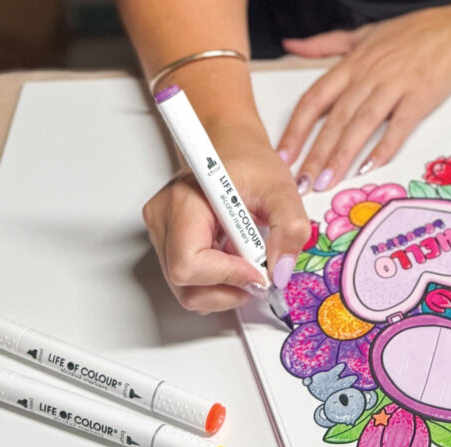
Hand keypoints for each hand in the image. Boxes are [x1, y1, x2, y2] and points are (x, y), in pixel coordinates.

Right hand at [143, 128, 313, 313]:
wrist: (234, 151)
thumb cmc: (251, 165)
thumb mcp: (282, 191)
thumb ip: (288, 229)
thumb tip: (280, 272)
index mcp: (184, 202)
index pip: (189, 263)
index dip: (228, 276)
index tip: (259, 271)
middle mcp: (163, 219)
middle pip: (184, 284)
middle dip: (229, 288)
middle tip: (258, 271)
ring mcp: (161, 234)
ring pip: (186, 291)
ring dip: (225, 289)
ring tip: (247, 262)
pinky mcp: (168, 245)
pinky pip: (189, 284)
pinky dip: (218, 284)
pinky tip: (234, 261)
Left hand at [277, 0, 450, 192]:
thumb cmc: (414, 32)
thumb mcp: (363, 33)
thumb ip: (325, 44)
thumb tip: (291, 45)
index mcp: (352, 64)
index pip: (314, 99)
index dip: (296, 129)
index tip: (283, 155)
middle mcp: (368, 75)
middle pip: (334, 119)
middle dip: (315, 154)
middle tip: (301, 183)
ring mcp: (394, 86)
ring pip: (361, 125)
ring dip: (341, 156)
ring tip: (328, 182)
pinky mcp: (420, 96)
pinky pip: (399, 126)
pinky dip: (384, 147)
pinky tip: (370, 168)